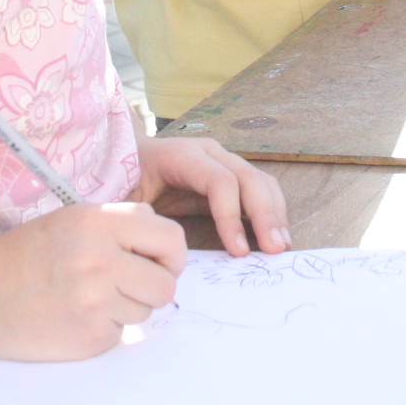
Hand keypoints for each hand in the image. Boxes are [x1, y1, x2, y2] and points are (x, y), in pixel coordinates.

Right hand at [0, 201, 185, 360]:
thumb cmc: (28, 252)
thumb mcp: (74, 218)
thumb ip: (122, 224)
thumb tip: (166, 244)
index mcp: (99, 223)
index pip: (170, 239)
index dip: (171, 254)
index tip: (160, 261)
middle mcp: (100, 260)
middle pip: (166, 284)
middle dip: (152, 286)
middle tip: (128, 284)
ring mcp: (95, 302)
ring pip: (146, 311)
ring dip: (127, 308)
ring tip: (91, 297)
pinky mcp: (89, 336)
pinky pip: (122, 333)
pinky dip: (106, 327)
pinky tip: (77, 315)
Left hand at [134, 135, 291, 255]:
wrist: (127, 156)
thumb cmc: (125, 179)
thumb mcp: (124, 195)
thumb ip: (137, 213)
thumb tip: (150, 243)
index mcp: (182, 155)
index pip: (220, 181)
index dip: (232, 216)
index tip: (238, 252)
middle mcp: (209, 152)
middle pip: (248, 178)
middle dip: (265, 216)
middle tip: (274, 251)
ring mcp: (223, 160)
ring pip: (261, 181)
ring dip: (275, 214)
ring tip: (281, 246)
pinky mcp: (231, 174)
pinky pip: (260, 189)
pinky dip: (272, 212)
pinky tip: (275, 237)